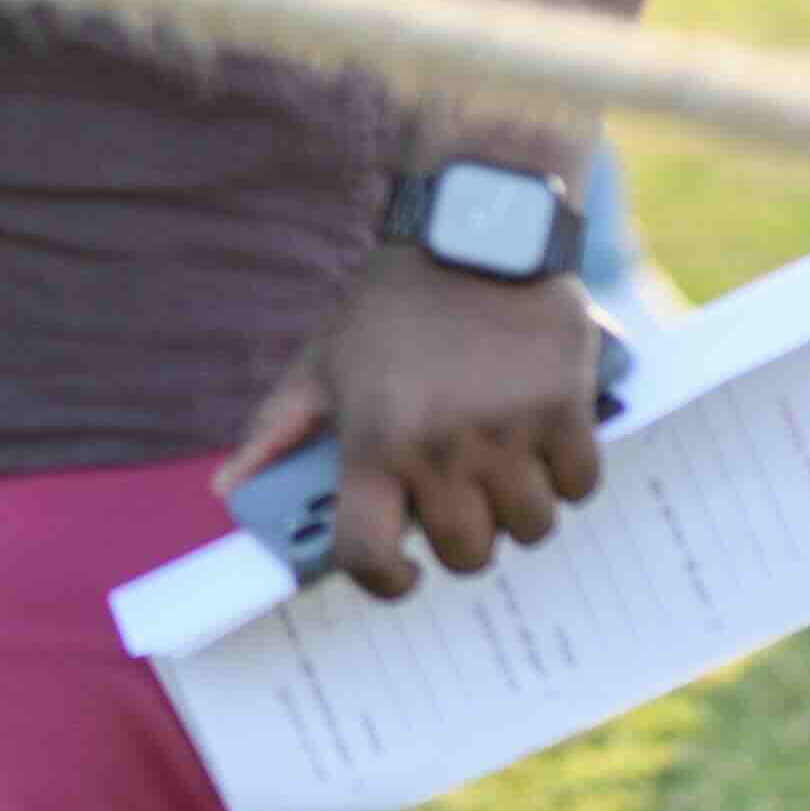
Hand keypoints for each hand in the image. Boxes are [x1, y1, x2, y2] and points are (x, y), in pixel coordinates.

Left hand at [212, 246, 608, 603]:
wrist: (475, 230)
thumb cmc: (390, 306)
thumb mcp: (322, 362)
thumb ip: (276, 431)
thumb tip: (228, 490)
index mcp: (373, 441)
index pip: (369, 552)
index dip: (385, 581)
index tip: (402, 574)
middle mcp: (441, 446)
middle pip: (466, 554)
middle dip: (463, 540)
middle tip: (460, 502)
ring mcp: (508, 430)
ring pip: (530, 528)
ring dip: (520, 510)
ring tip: (504, 468)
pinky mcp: (566, 408)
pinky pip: (581, 484)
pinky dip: (568, 473)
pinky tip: (545, 440)